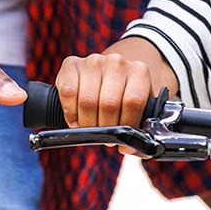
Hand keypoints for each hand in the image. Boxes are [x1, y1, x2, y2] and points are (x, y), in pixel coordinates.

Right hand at [54, 40, 172, 150]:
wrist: (112, 73)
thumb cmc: (126, 96)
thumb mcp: (141, 109)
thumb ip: (142, 132)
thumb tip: (133, 149)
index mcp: (139, 71)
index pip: (133, 102)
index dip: (125, 125)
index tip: (121, 139)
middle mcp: (117, 62)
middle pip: (108, 103)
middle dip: (105, 128)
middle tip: (105, 136)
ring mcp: (94, 61)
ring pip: (87, 100)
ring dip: (87, 123)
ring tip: (91, 128)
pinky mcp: (72, 63)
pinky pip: (68, 92)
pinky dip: (70, 112)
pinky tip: (76, 119)